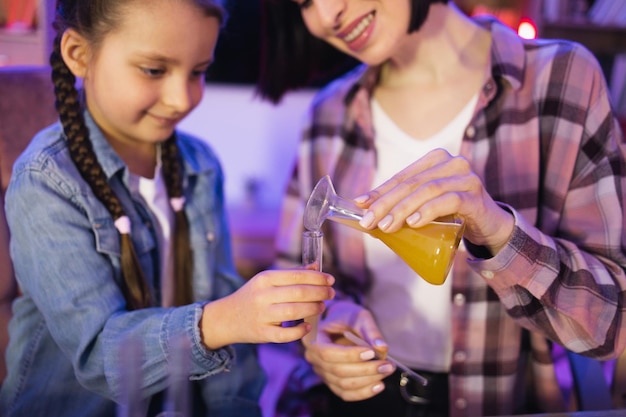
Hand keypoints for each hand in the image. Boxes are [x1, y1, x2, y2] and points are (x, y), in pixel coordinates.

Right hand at [200, 269, 334, 347]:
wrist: (226, 318)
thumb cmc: (252, 296)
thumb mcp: (267, 280)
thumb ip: (291, 274)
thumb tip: (316, 266)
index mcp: (264, 279)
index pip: (296, 276)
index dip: (316, 277)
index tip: (330, 279)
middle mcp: (262, 296)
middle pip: (298, 293)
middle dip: (319, 292)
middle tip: (331, 293)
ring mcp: (262, 316)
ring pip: (293, 312)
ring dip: (312, 309)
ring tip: (322, 306)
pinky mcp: (262, 334)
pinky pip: (285, 335)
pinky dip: (299, 331)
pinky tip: (307, 326)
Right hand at [303, 300, 394, 400]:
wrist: (343, 324)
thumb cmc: (348, 317)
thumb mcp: (359, 316)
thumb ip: (370, 330)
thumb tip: (382, 349)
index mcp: (313, 338)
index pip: (327, 353)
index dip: (350, 355)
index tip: (371, 352)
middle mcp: (313, 358)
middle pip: (337, 371)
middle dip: (365, 370)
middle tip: (388, 364)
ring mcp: (321, 372)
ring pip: (343, 384)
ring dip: (368, 381)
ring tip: (386, 370)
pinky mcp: (332, 382)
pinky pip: (346, 394)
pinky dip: (364, 392)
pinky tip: (379, 386)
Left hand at [354, 148, 514, 253]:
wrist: (489, 225)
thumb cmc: (452, 213)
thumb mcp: (426, 205)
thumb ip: (403, 204)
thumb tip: (365, 212)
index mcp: (435, 160)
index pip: (402, 177)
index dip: (379, 191)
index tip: (360, 205)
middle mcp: (452, 163)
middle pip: (412, 184)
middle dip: (386, 203)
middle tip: (369, 221)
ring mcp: (466, 178)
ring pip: (427, 190)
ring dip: (403, 209)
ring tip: (387, 226)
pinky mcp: (476, 196)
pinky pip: (450, 200)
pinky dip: (429, 211)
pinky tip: (414, 222)